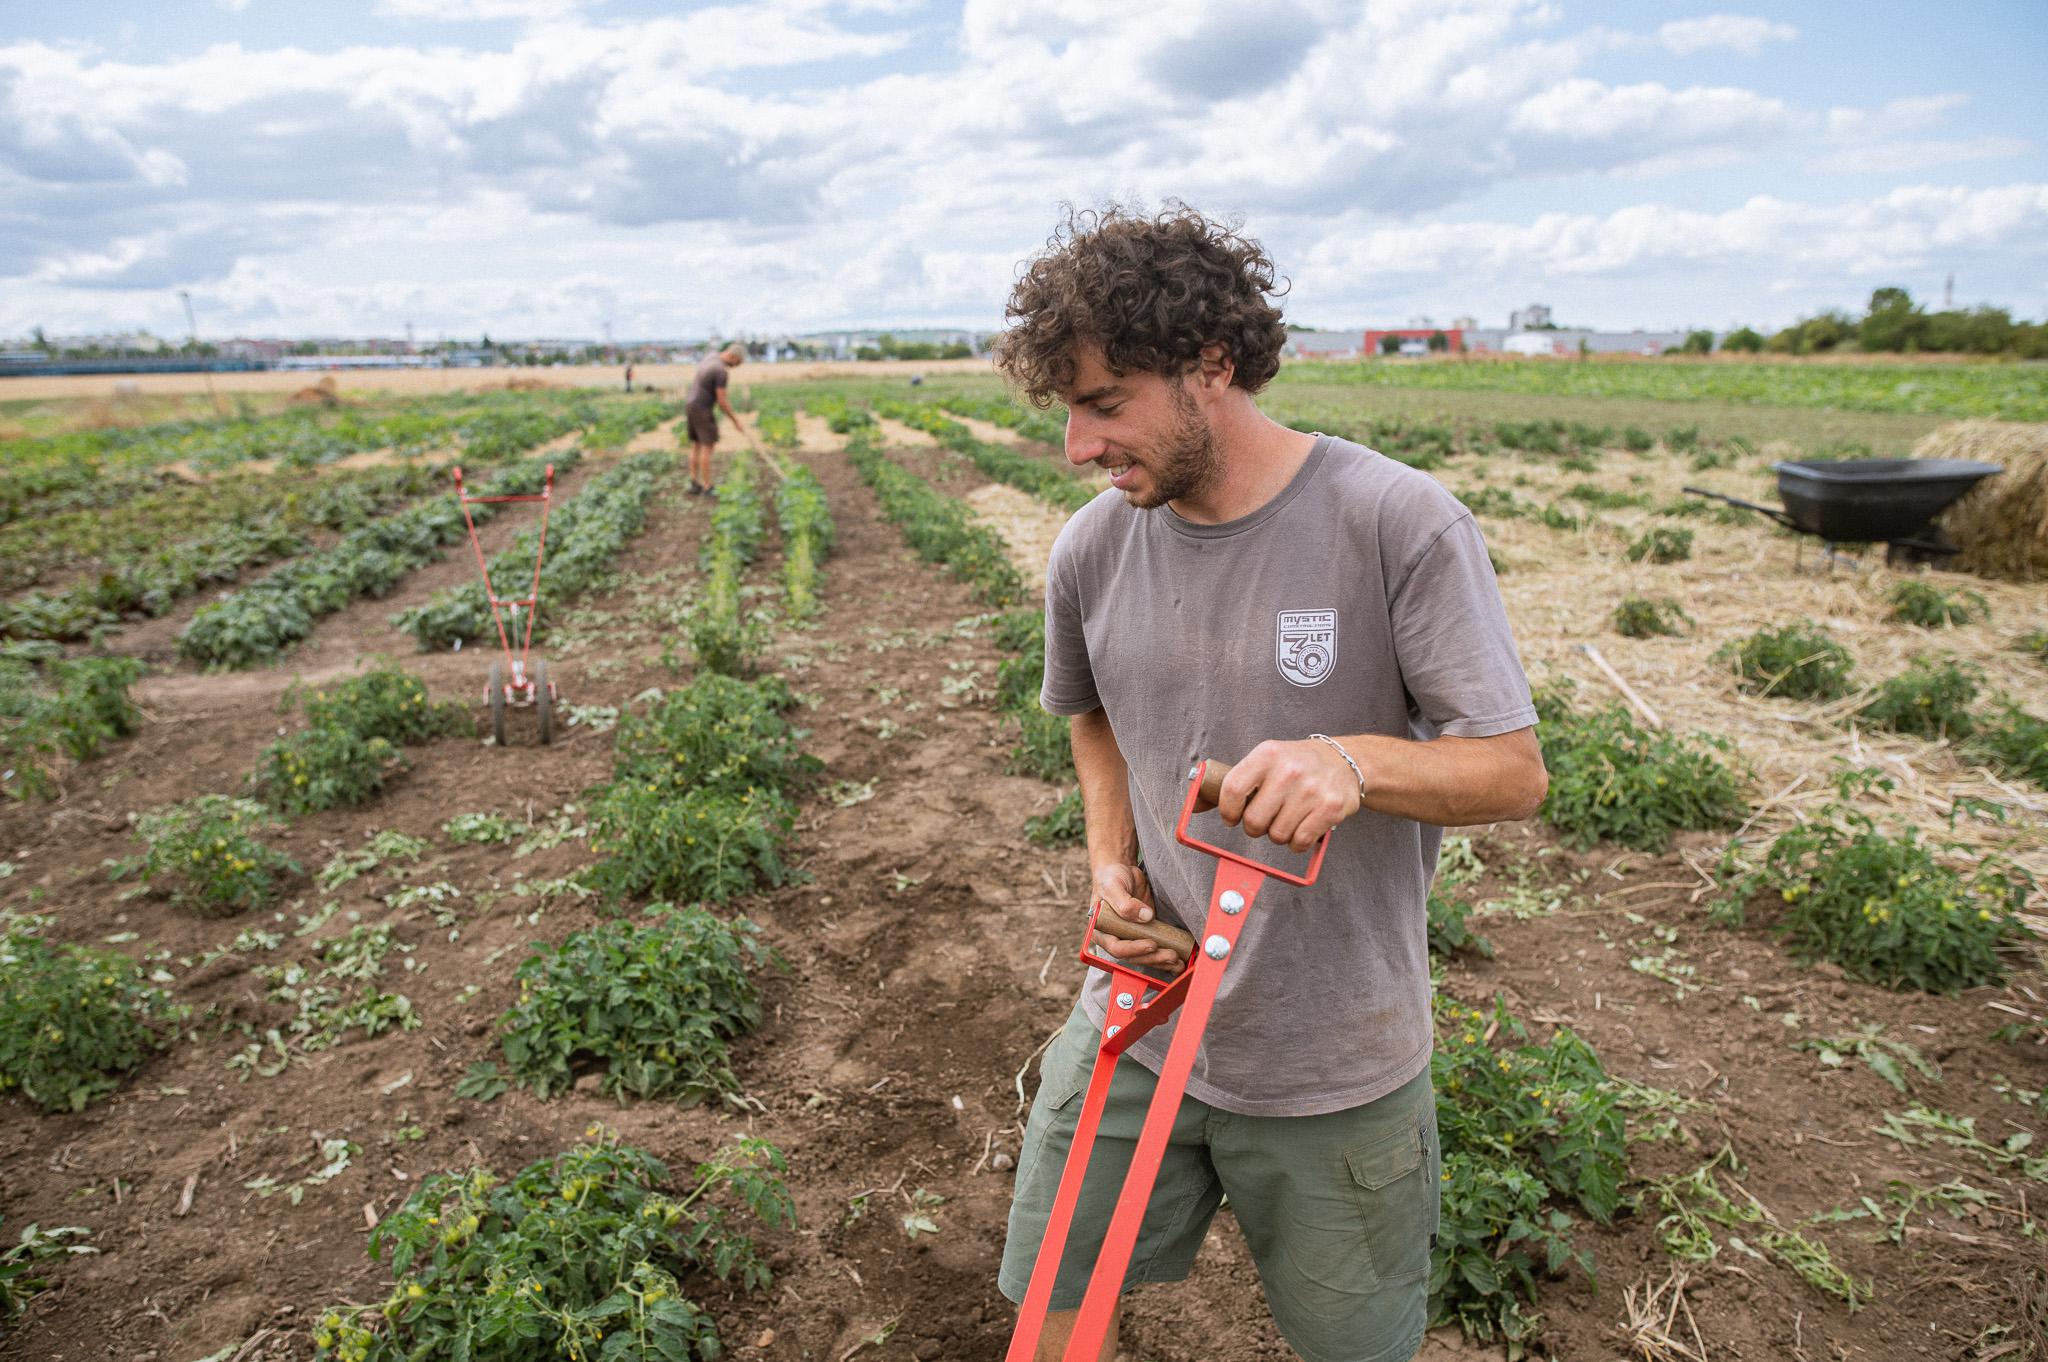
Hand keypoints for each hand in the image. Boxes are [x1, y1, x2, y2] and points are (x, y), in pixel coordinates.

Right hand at [1090, 863, 1179, 970]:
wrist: (1122, 872)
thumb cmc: (1111, 878)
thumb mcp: (1113, 886)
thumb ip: (1125, 903)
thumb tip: (1145, 916)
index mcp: (1102, 931)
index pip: (1117, 948)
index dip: (1134, 949)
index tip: (1151, 944)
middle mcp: (1116, 938)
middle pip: (1134, 956)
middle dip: (1153, 958)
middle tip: (1171, 955)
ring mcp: (1131, 938)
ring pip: (1145, 956)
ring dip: (1162, 961)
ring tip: (1178, 961)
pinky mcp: (1144, 934)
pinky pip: (1154, 949)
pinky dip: (1165, 955)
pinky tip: (1179, 959)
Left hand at [1215, 738, 1362, 851]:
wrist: (1344, 761)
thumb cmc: (1295, 764)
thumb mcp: (1263, 761)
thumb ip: (1230, 784)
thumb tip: (1193, 807)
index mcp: (1267, 754)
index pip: (1232, 790)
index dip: (1227, 811)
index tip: (1232, 816)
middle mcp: (1289, 770)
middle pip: (1254, 821)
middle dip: (1254, 827)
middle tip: (1264, 818)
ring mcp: (1312, 790)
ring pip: (1276, 836)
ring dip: (1278, 834)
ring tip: (1287, 817)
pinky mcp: (1331, 808)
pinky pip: (1299, 842)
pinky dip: (1297, 842)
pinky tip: (1302, 826)